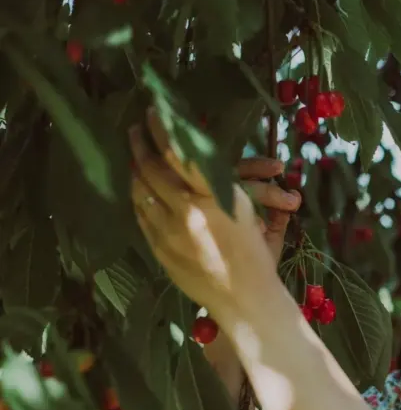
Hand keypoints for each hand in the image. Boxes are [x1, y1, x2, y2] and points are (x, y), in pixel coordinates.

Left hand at [128, 108, 296, 320]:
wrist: (246, 298)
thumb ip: (223, 183)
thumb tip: (197, 157)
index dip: (162, 128)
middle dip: (141, 144)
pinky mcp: (159, 248)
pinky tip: (140, 190)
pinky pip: (141, 215)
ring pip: (141, 190)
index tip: (153, 111)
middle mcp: (189, 209)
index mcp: (216, 196)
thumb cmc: (257, 255)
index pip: (179, 152)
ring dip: (136, 169)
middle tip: (135, 129)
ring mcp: (169, 230)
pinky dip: (139, 197)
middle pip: (153, 168)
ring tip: (135, 156)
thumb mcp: (248, 210)